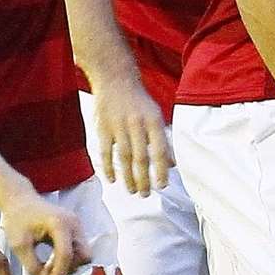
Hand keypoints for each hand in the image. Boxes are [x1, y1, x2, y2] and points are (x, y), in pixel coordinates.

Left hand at [0, 184, 90, 274]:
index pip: (66, 255)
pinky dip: (68, 259)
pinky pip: (79, 249)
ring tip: (47, 267)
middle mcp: (74, 224)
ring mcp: (77, 226)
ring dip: (69, 265)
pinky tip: (51, 260)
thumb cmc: (18, 220)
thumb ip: (32, 265)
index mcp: (60, 224)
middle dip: (68, 269)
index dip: (57, 274)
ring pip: (84, 254)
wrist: (21, 202)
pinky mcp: (76, 229)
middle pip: (83, 256)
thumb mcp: (19, 245)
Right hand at [93, 79, 172, 196]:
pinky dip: (108, 168)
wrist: (115, 79)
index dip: (161, 170)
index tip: (162, 185)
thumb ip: (163, 139)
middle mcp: (137, 124)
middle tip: (146, 194)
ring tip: (132, 191)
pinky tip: (112, 180)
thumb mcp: (156, 115)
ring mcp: (118, 127)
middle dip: (144, 179)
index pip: (160, 150)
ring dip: (128, 177)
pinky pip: (105, 152)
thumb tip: (172, 164)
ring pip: (124, 158)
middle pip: (141, 158)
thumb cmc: (139, 101)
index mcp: (153, 121)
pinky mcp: (102, 128)